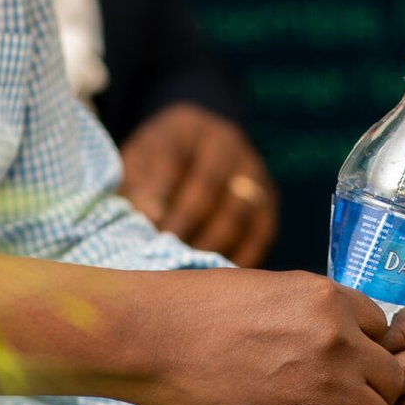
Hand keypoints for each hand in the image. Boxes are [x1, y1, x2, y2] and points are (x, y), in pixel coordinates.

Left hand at [119, 103, 278, 265]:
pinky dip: (242, 256)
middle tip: (168, 256)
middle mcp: (228, 144)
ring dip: (214, 245)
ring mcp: (253, 171)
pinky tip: (219, 276)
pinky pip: (261, 232)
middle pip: (213, 188)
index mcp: (189, 128)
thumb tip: (153, 217)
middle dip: (189, 226)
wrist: (186, 151)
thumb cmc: (153, 163)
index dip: (165, 199)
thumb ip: (141, 186)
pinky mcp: (268, 199)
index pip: (177, 161)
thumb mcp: (137, 163)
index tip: (152, 231)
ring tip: (190, 271)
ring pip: (240, 212)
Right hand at [139, 268, 404, 404]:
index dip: (366, 349)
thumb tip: (340, 336)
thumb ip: (313, 313)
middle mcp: (337, 342)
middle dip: (374, 391)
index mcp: (328, 300)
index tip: (346, 363)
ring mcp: (322, 389)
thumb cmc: (197, 311)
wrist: (152, 340)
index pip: (383, 329)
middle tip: (346, 402)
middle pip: (393, 378)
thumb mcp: (268, 290)